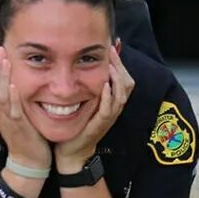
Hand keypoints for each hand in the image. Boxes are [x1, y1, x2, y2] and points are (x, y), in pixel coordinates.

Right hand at [0, 46, 51, 168]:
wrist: (28, 164)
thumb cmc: (28, 139)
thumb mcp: (20, 116)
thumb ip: (18, 102)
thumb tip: (20, 85)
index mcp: (3, 109)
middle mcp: (2, 112)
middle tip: (0, 48)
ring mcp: (9, 120)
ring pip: (0, 95)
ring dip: (2, 76)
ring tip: (4, 60)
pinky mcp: (18, 128)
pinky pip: (13, 110)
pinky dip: (12, 97)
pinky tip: (14, 86)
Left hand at [55, 41, 133, 171]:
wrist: (71, 152)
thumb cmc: (76, 126)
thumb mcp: (84, 102)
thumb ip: (88, 85)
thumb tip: (84, 64)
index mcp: (111, 101)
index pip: (123, 78)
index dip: (120, 62)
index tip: (111, 45)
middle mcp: (113, 108)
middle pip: (127, 83)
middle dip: (120, 65)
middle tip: (111, 51)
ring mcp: (109, 117)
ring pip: (121, 94)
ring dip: (117, 78)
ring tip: (111, 64)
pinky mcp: (100, 125)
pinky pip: (109, 109)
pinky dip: (109, 96)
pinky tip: (104, 85)